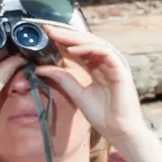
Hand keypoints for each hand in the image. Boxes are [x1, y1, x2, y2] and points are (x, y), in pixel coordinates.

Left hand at [32, 26, 150, 145]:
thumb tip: (40, 68)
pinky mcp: (121, 71)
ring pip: (95, 44)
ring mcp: (115, 67)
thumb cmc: (104, 116)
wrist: (120, 131)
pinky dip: (89, 49)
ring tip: (57, 35)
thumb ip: (62, 79)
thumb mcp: (77, 94)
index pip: (79, 50)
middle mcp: (107, 65)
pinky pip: (105, 53)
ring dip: (75, 38)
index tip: (44, 36)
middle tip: (47, 29)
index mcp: (98, 70)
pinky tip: (73, 49)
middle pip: (86, 44)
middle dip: (66, 35)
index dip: (62, 42)